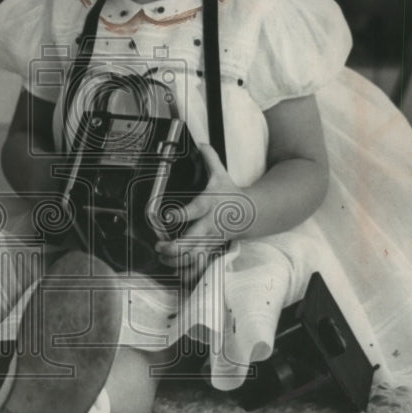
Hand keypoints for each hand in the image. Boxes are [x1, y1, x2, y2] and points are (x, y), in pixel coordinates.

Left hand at [155, 144, 252, 276]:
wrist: (251, 213)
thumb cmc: (230, 193)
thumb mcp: (221, 174)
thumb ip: (210, 158)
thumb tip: (201, 142)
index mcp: (208, 205)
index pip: (193, 211)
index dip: (180, 214)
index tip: (167, 215)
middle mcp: (209, 225)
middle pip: (192, 241)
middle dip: (174, 247)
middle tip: (160, 246)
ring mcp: (211, 239)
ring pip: (194, 257)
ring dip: (177, 261)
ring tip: (163, 258)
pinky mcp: (212, 248)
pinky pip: (200, 264)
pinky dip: (188, 271)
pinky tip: (176, 271)